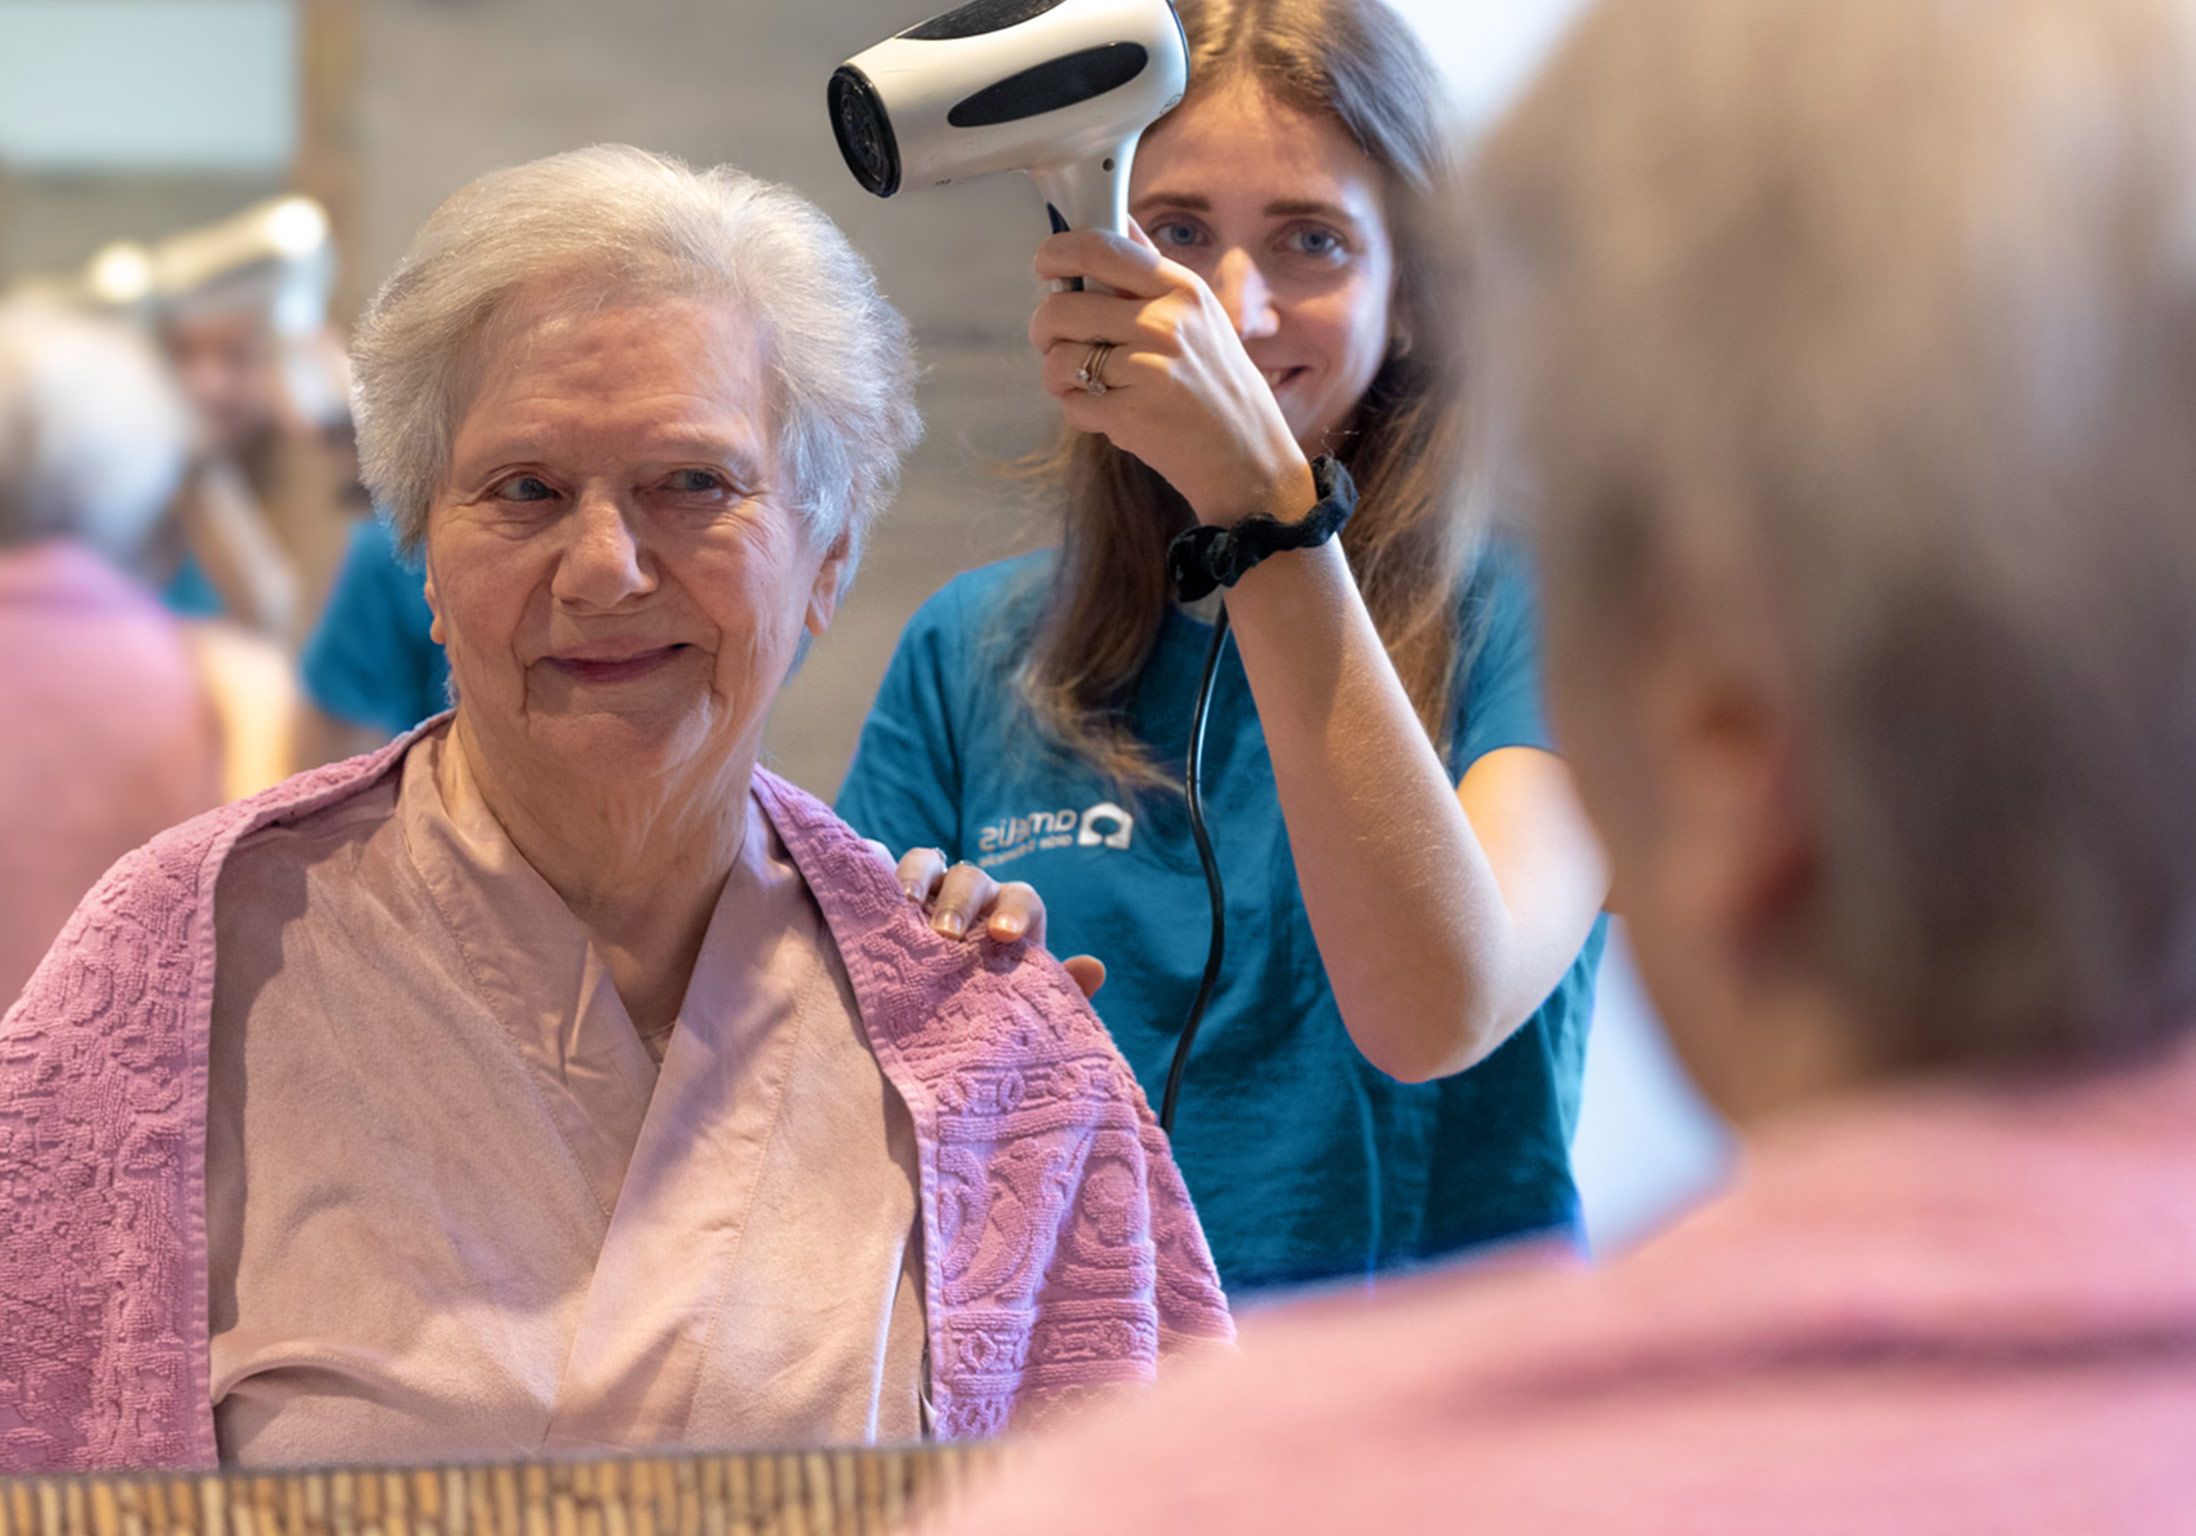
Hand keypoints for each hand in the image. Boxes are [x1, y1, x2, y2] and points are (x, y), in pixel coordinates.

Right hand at [860, 842, 1106, 999]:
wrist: (934, 1016)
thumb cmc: (987, 1004)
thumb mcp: (1021, 1004)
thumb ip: (1059, 989)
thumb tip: (1094, 967)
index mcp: (1010, 916)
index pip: (1021, 899)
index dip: (1015, 911)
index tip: (1005, 936)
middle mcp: (971, 895)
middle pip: (972, 878)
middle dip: (961, 901)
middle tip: (947, 935)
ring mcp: (926, 889)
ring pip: (926, 862)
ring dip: (915, 879)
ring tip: (904, 910)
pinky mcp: (884, 891)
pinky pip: (876, 864)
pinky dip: (869, 865)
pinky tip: (860, 883)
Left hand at [1031, 225, 1316, 526]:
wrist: (1247, 458)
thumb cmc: (1218, 386)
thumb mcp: (1201, 315)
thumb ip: (1152, 271)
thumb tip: (1118, 219)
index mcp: (1180, 289)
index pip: (1100, 248)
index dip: (1057, 252)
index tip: (1046, 266)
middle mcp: (1165, 323)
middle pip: (1062, 308)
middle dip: (1044, 329)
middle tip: (1056, 342)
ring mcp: (1147, 370)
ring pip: (1059, 358)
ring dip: (1057, 374)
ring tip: (1083, 383)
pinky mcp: (1130, 415)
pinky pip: (1071, 403)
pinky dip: (1078, 410)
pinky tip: (1106, 413)